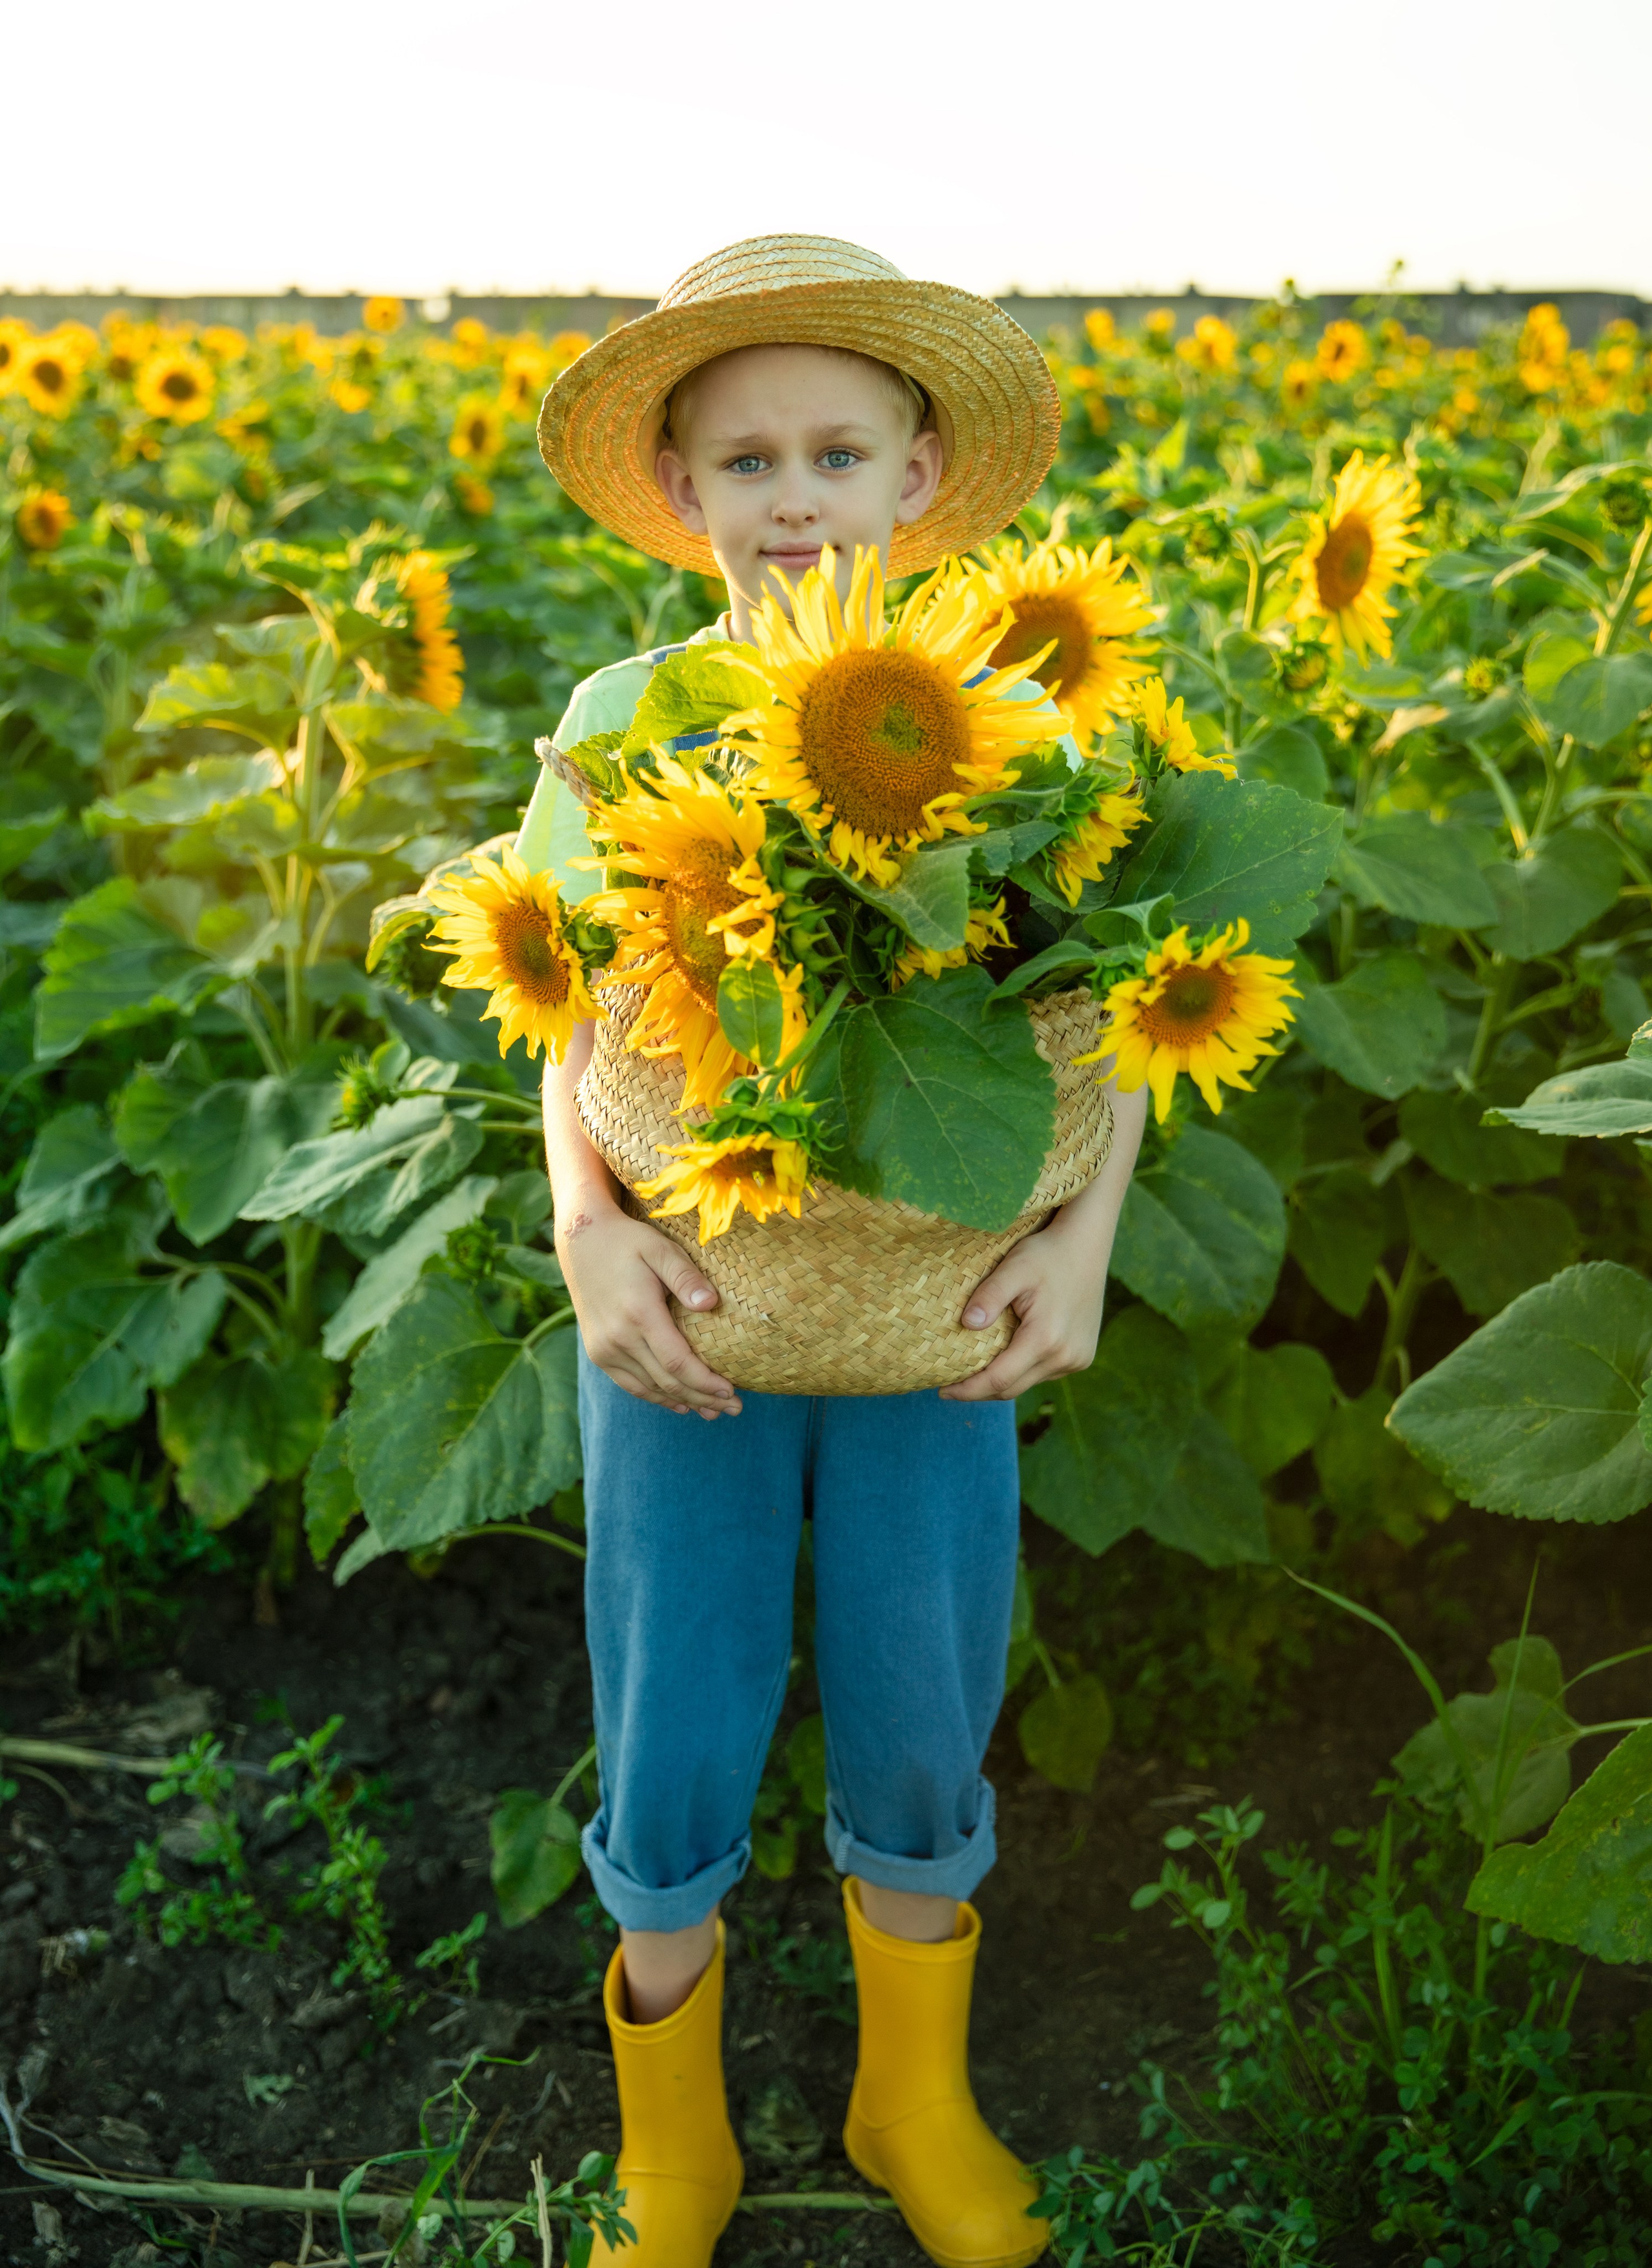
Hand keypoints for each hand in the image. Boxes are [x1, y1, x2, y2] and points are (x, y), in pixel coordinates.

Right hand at [556, 1194, 741, 1418]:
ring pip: (649, 1389)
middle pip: (666, 1382)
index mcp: (638, 1313)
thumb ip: (686, 1277)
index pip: (677, 1363)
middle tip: (736, 1408)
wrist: (580, 1241)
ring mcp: (604, 1348)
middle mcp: (617, 1338)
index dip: (705, 1382)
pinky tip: (680, 1404)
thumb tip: (711, 1304)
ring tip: (714, 1411)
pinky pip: (630, 1384)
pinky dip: (656, 1397)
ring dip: (684, 1402)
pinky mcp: (597, 1352)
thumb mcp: (660, 1249)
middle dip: (704, 1398)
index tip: (732, 1391)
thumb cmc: (628, 1241)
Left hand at [938, 1206, 1108, 1403]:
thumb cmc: (1046, 1254)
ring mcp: (1077, 1359)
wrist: (1086, 1246)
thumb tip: (967, 1323)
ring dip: (1001, 1382)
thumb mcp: (1014, 1267)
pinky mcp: (1082, 1357)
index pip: (999, 1379)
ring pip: (1028, 1382)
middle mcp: (1065, 1356)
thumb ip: (990, 1295)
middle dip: (979, 1391)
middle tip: (950, 1387)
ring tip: (973, 1374)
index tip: (942, 1392)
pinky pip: (1043, 1373)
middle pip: (1012, 1388)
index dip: (969, 1390)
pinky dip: (1021, 1372)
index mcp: (1046, 1339)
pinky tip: (1005, 1360)